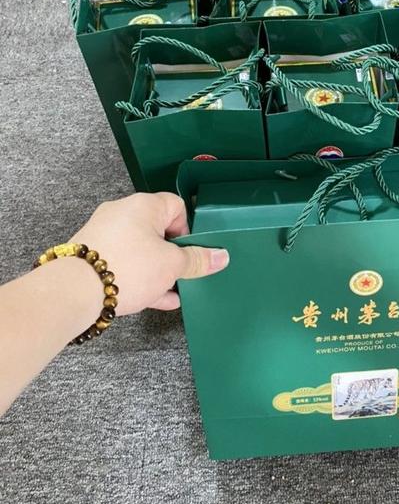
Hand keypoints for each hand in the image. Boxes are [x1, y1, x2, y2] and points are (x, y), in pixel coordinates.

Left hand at [72, 192, 228, 314]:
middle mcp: (121, 213)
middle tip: (183, 273)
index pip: (176, 206)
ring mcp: (104, 233)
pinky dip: (139, 276)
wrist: (74, 291)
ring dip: (157, 269)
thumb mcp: (171, 265)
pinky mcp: (92, 254)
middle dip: (173, 254)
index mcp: (143, 205)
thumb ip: (197, 260)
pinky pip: (124, 262)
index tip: (192, 252)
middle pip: (157, 230)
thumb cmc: (125, 268)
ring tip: (170, 291)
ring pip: (140, 249)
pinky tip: (154, 298)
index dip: (188, 230)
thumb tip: (220, 256)